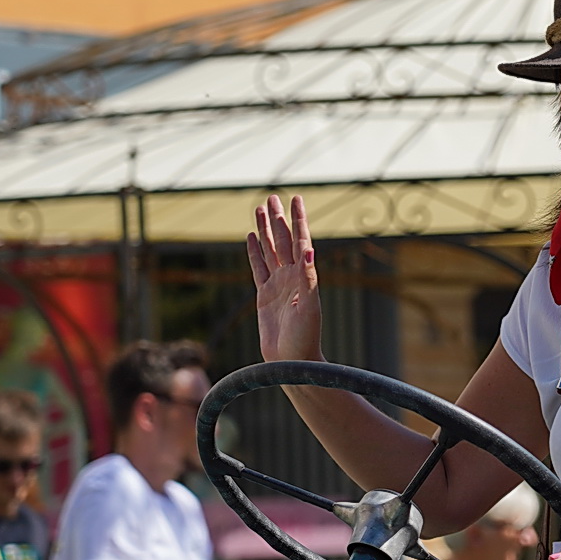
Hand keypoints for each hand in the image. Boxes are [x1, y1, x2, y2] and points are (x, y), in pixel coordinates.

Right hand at [246, 195, 322, 362]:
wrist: (292, 362)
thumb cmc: (305, 338)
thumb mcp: (309, 307)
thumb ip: (308, 278)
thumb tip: (309, 250)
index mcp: (304, 276)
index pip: (301, 240)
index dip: (298, 220)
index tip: (297, 199)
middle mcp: (291, 277)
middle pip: (283, 240)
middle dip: (278, 219)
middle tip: (273, 197)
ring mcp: (277, 285)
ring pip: (269, 250)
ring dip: (265, 230)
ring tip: (260, 209)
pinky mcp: (264, 296)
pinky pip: (258, 268)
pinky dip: (254, 252)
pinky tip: (251, 238)